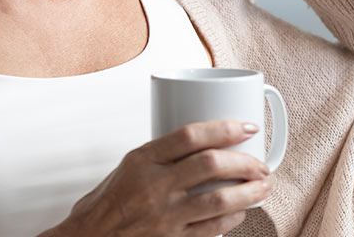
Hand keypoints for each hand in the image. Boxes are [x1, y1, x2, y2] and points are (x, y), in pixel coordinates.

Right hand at [47, 120, 272, 236]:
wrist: (90, 236)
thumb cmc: (108, 201)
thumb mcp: (131, 164)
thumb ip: (165, 153)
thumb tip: (206, 143)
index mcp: (143, 159)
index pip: (191, 135)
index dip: (225, 128)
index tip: (247, 127)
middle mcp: (155, 185)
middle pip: (211, 164)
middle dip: (245, 161)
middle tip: (260, 163)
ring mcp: (165, 214)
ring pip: (219, 199)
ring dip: (249, 192)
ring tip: (263, 186)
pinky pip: (211, 229)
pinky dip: (232, 219)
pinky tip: (241, 212)